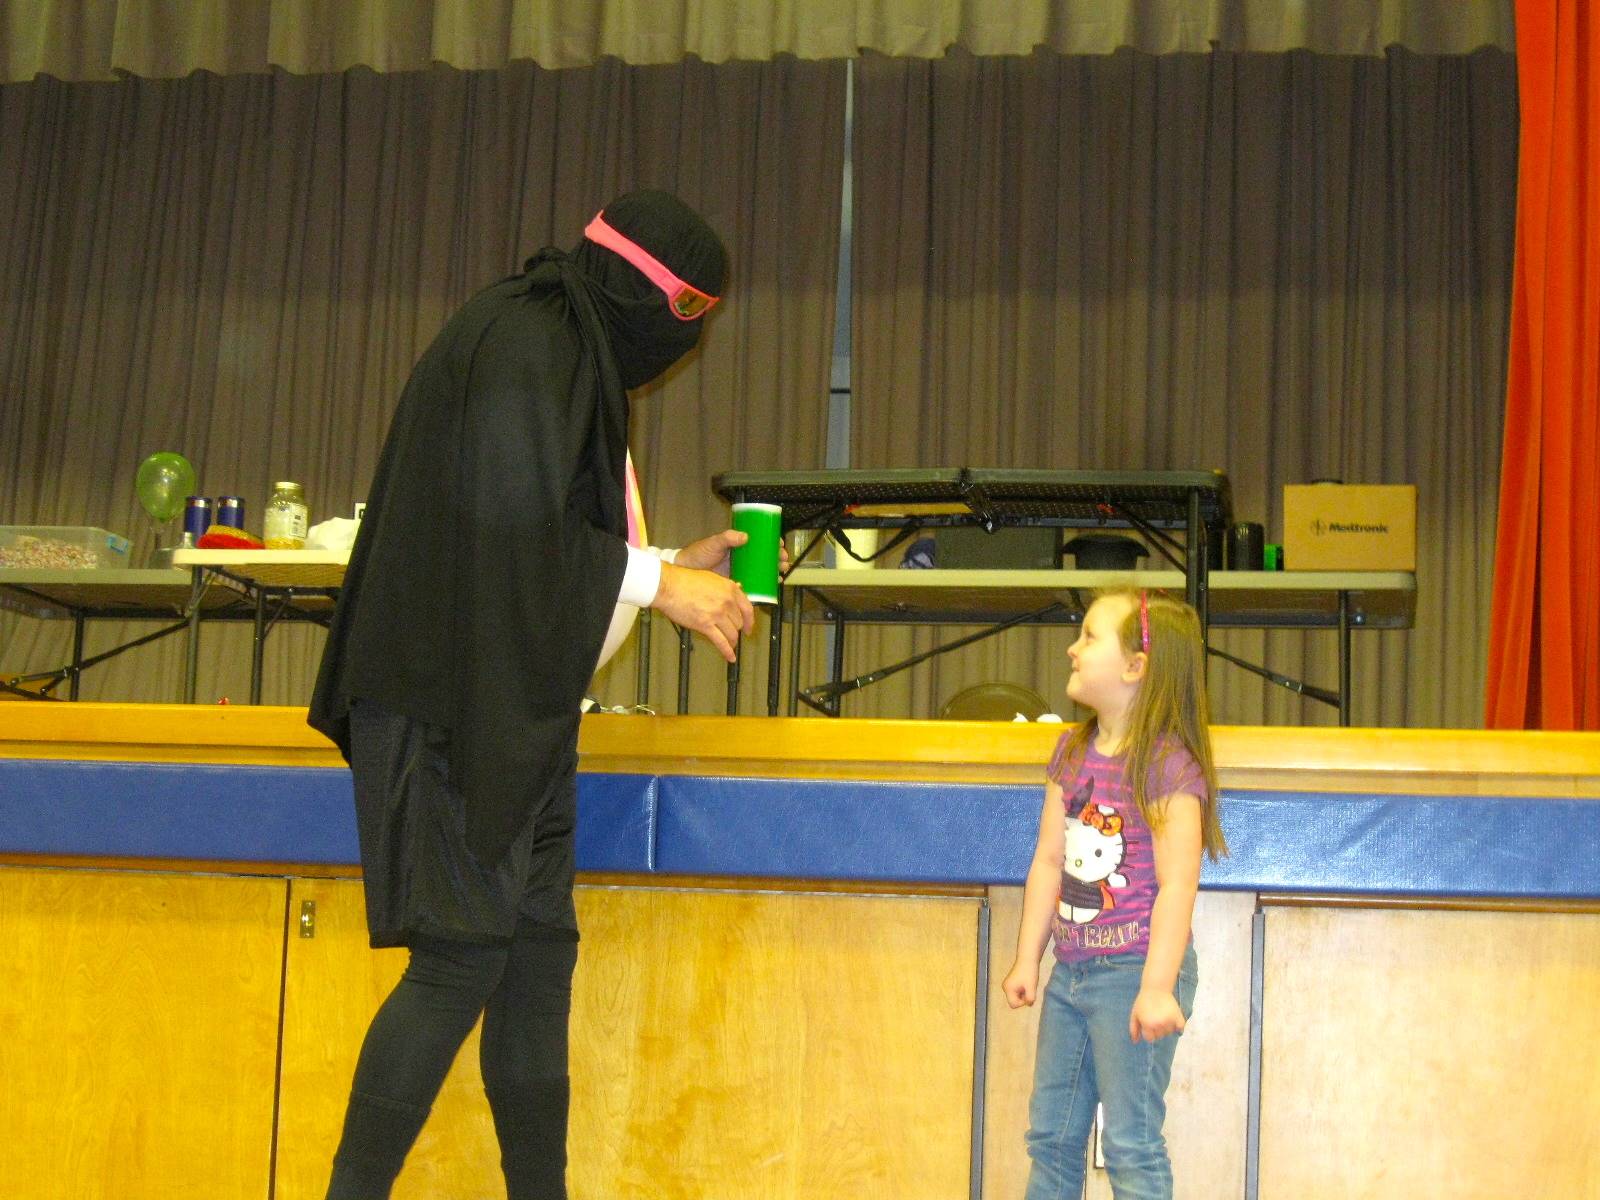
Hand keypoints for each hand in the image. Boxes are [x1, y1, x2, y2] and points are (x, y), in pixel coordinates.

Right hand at [650, 560, 755, 662]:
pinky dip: (727, 651)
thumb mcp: (711, 578)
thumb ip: (726, 586)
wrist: (668, 586)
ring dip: (732, 641)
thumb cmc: (684, 581)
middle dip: (736, 630)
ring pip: (732, 633)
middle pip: (739, 623)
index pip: (747, 608)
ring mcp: (717, 614)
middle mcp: (727, 601)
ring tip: (730, 645)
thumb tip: (738, 587)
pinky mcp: (705, 625)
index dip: (750, 621)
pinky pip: (721, 642)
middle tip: (732, 634)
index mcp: (730, 589)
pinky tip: (730, 657)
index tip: (749, 627)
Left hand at [673, 529, 791, 575]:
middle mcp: (742, 557)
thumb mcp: (714, 543)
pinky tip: (771, 587)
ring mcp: (740, 570)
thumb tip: (745, 536)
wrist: (686, 572)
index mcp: (738, 545)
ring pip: (763, 570)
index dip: (773, 542)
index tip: (780, 545)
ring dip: (774, 572)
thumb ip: (727, 538)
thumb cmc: (698, 554)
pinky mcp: (736, 583)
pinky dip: (764, 586)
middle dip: (778, 559)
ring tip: (780, 575)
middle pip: (766, 556)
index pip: (761, 541)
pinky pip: (754, 584)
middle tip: (783, 562)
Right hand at [1001, 960, 1039, 1008]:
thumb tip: (1029, 1004)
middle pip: (1014, 1001)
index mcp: (1008, 989)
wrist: (1028, 958)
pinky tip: (1027, 983)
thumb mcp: (1032, 988)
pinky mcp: (1011, 982)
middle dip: (1023, 998)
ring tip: (1028, 985)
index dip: (1023, 1002)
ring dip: (1024, 993)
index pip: (1014, 1004)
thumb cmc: (1029, 972)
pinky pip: (1017, 991)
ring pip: (1016, 996)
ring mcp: (1007, 984)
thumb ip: (1030, 999)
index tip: (1029, 993)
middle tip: (1029, 988)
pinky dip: (1023, 990)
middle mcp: (1005, 987)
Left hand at [1128, 987, 1185, 1041]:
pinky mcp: (1179, 1017)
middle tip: (1156, 1018)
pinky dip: (1178, 1026)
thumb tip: (1135, 1042)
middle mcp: (1159, 1025)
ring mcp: (1169, 1021)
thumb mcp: (1135, 1014)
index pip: (1150, 1039)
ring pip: (1169, 1032)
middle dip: (1157, 1030)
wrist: (1156, 988)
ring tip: (1163, 1016)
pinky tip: (1173, 1020)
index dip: (1148, 1032)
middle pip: (1160, 1036)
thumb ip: (1134, 1029)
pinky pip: (1180, 1028)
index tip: (1148, 1024)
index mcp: (1148, 1024)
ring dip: (1167, 1027)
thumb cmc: (1143, 1001)